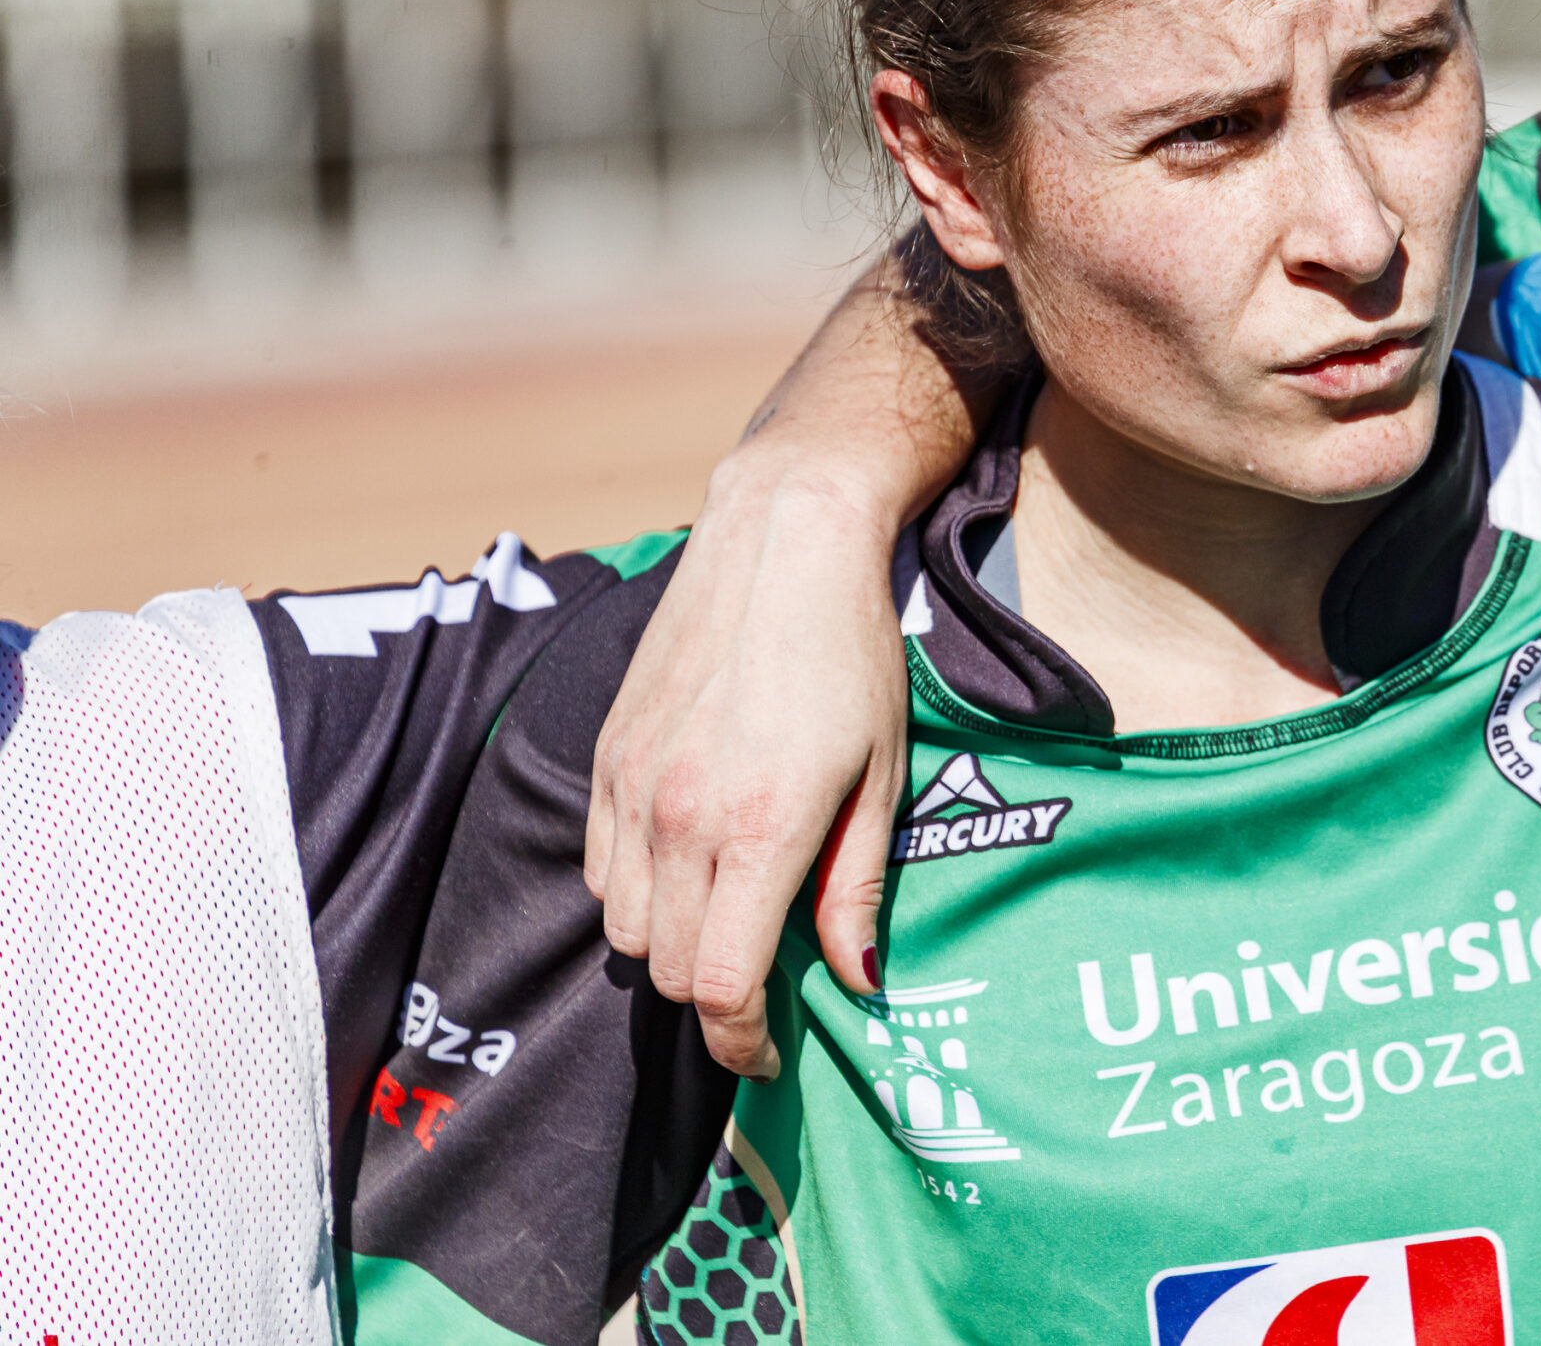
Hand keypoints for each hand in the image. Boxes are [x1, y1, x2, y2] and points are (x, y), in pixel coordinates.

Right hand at [587, 450, 908, 1078]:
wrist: (781, 545)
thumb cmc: (851, 656)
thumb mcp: (882, 777)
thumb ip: (856, 889)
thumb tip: (858, 981)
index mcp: (760, 830)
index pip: (719, 988)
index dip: (740, 1042)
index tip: (766, 1053)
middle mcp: (681, 817)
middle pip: (666, 969)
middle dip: (712, 997)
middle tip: (761, 981)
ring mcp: (633, 787)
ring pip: (623, 926)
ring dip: (670, 944)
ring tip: (726, 917)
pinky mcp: (606, 758)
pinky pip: (601, 867)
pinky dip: (636, 891)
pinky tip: (687, 863)